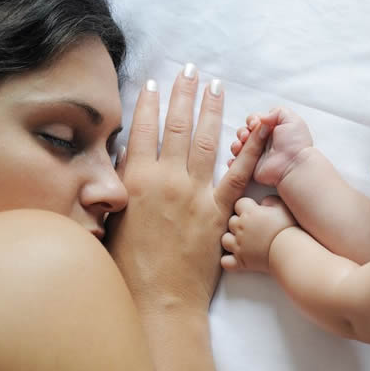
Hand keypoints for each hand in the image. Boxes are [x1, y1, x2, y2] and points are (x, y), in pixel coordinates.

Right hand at [105, 69, 266, 312]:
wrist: (159, 299)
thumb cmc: (127, 267)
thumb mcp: (109, 223)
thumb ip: (114, 189)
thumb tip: (120, 163)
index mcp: (134, 180)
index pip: (143, 130)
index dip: (149, 104)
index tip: (155, 83)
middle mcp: (166, 178)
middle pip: (175, 126)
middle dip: (183, 94)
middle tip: (190, 71)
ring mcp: (195, 192)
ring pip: (204, 140)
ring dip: (210, 109)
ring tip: (215, 86)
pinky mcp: (219, 209)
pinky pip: (238, 172)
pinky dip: (251, 148)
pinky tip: (260, 128)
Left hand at [221, 196, 295, 273]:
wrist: (289, 251)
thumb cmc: (288, 229)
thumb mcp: (282, 208)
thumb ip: (271, 201)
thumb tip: (264, 202)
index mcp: (250, 213)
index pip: (239, 204)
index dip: (245, 207)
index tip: (252, 211)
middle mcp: (241, 228)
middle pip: (231, 221)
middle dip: (238, 223)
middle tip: (250, 228)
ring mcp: (239, 245)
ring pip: (225, 240)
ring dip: (231, 240)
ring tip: (242, 242)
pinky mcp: (241, 261)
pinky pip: (226, 262)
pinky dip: (229, 261)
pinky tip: (236, 258)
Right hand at [230, 107, 312, 186]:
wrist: (294, 165)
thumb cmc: (295, 143)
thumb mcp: (291, 119)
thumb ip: (276, 112)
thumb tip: (262, 117)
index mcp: (271, 129)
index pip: (254, 121)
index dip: (252, 120)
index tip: (255, 124)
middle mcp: (264, 141)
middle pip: (244, 132)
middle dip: (242, 132)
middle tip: (247, 136)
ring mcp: (257, 154)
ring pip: (239, 145)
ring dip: (237, 143)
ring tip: (241, 145)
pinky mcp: (252, 166)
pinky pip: (238, 162)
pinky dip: (234, 158)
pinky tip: (238, 154)